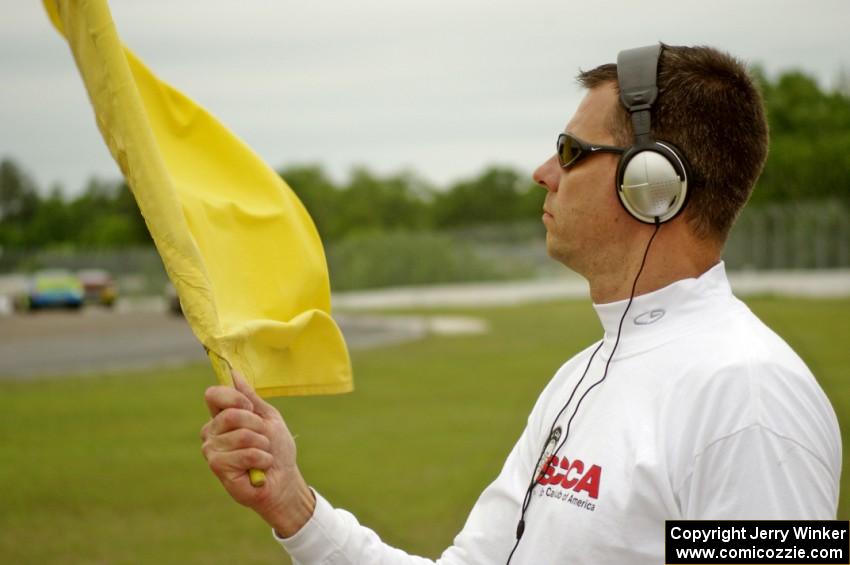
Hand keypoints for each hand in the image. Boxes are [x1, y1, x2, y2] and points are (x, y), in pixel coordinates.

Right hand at [200, 371, 315, 536]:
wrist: (284, 480)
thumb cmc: (276, 449)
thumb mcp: (268, 417)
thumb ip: (250, 397)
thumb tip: (233, 373)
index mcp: (221, 418)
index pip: (213, 395)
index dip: (235, 398)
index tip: (251, 408)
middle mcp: (211, 432)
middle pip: (231, 414)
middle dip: (258, 425)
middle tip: (264, 438)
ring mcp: (212, 451)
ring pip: (241, 435)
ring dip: (262, 445)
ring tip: (263, 455)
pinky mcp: (218, 468)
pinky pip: (245, 453)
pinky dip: (262, 458)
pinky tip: (261, 467)